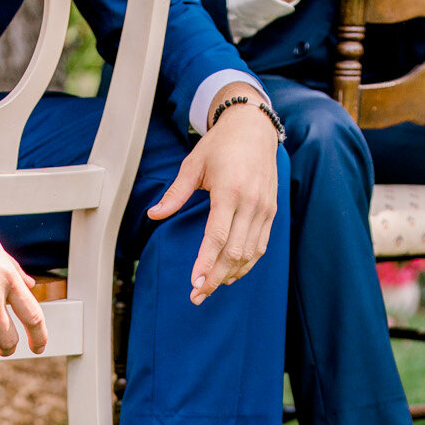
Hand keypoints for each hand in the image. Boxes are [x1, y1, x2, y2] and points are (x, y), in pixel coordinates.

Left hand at [147, 94, 279, 304]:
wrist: (254, 129)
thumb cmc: (220, 146)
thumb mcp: (192, 165)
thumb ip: (174, 194)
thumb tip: (153, 215)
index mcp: (229, 191)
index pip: (217, 237)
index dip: (205, 264)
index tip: (194, 284)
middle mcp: (250, 203)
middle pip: (234, 252)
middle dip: (214, 278)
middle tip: (197, 296)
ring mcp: (264, 209)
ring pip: (249, 254)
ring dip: (230, 275)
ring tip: (210, 288)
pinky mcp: (271, 212)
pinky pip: (260, 246)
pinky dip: (246, 264)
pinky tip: (230, 274)